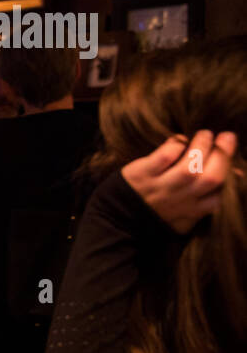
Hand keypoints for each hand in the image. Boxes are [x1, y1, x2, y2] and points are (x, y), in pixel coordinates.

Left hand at [121, 130, 237, 233]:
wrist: (118, 218)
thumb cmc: (159, 210)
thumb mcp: (186, 214)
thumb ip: (209, 199)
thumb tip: (237, 174)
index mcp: (193, 210)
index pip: (220, 197)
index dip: (233, 181)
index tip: (238, 167)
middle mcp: (180, 199)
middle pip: (210, 178)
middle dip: (223, 155)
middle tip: (228, 137)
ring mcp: (160, 187)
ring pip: (188, 168)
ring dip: (201, 147)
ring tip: (205, 134)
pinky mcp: (141, 175)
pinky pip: (162, 158)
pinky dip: (174, 146)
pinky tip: (178, 140)